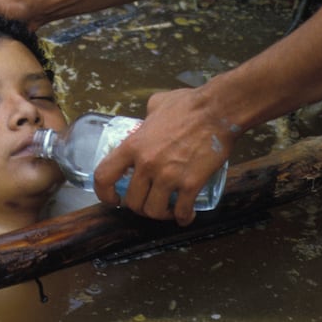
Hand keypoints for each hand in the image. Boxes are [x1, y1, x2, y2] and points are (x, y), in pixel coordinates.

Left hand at [92, 86, 236, 225]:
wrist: (217, 110)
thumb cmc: (189, 104)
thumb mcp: (157, 104)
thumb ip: (147, 117)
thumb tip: (147, 120)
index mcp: (133, 145)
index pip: (104, 176)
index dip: (104, 193)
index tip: (114, 199)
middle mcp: (146, 164)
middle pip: (132, 201)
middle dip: (140, 206)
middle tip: (150, 202)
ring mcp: (168, 176)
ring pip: (154, 211)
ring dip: (160, 214)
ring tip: (168, 209)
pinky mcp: (190, 184)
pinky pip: (181, 211)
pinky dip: (183, 218)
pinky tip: (186, 215)